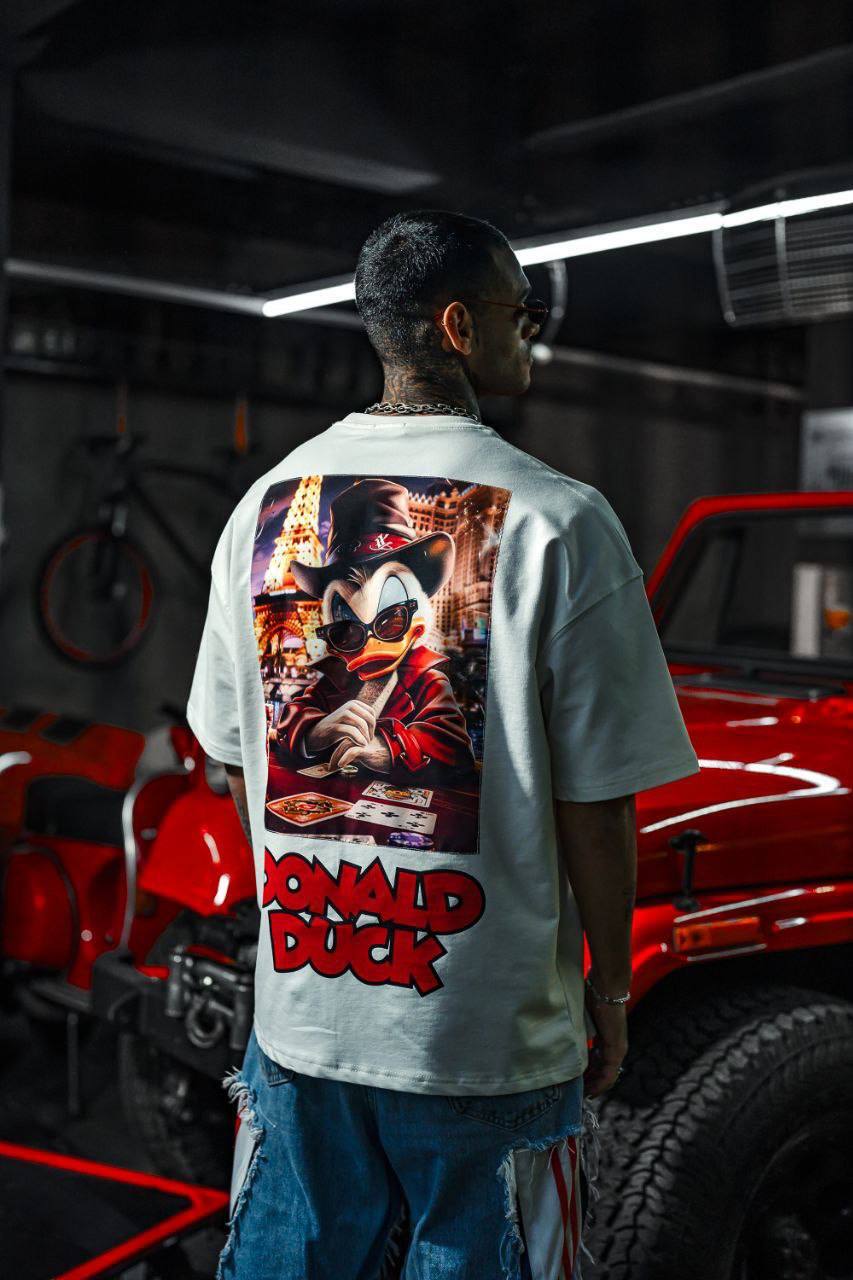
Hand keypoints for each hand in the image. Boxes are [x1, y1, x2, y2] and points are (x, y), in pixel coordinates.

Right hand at [304, 700, 377, 753]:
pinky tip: (361, 745)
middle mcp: (348, 706)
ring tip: (364, 744)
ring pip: (361, 724)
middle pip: (368, 718)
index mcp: (353, 703)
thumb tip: (377, 722)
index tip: (369, 735)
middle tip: (368, 741)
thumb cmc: (336, 729)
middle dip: (371, 731)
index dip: (373, 725)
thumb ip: (362, 718)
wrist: (316, 734)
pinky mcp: (335, 725)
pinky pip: (352, 731)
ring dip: (365, 736)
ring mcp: (341, 714)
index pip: (371, 713)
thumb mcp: (350, 720)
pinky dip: (359, 739)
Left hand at [328, 733, 391, 772]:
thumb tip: (344, 761)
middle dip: (334, 756)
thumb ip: (356, 754)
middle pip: (342, 744)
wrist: (395, 757)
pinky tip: (341, 765)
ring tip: (332, 768)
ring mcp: (363, 743)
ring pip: (344, 747)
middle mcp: (360, 738)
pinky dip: (345, 758)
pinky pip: (352, 752)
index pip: (344, 742)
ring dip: (336, 758)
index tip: (331, 764)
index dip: (336, 753)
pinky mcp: (366, 749)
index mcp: (360, 737)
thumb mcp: (366, 754)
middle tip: (329, 767)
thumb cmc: (381, 756)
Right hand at [582, 974, 628, 1098]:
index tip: (574, 1080)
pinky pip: (610, 1073)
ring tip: (582, 1095)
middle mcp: (613, 1046)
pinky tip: (591, 1091)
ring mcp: (617, 1048)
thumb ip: (574, 1028)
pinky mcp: (617, 1049)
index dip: (587, 1072)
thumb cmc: (592, 994)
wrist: (605, 987)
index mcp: (605, 1037)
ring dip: (595, 1086)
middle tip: (576, 1093)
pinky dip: (601, 1084)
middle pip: (602, 1071)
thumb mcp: (580, 1016)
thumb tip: (556, 1034)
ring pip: (607, 1075)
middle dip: (590, 1083)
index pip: (596, 1060)